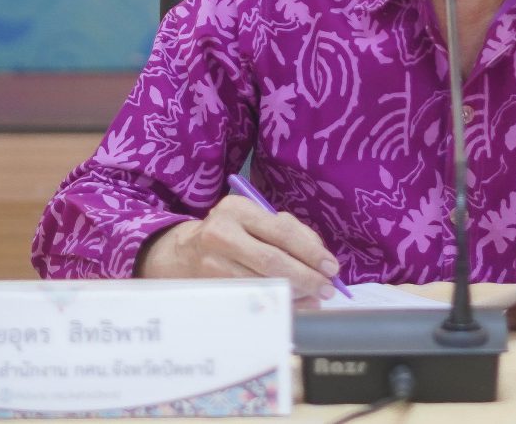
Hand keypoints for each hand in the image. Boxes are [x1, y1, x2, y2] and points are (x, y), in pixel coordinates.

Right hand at [136, 195, 340, 302]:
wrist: (184, 253)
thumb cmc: (232, 233)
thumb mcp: (256, 220)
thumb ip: (289, 232)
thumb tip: (321, 259)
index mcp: (238, 209)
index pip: (281, 231)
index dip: (310, 252)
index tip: (331, 267)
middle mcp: (221, 234)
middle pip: (272, 261)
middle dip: (306, 277)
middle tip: (327, 288)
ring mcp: (213, 264)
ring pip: (263, 284)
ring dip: (295, 295)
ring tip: (314, 298)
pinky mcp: (211, 289)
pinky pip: (252, 300)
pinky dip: (278, 304)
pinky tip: (293, 305)